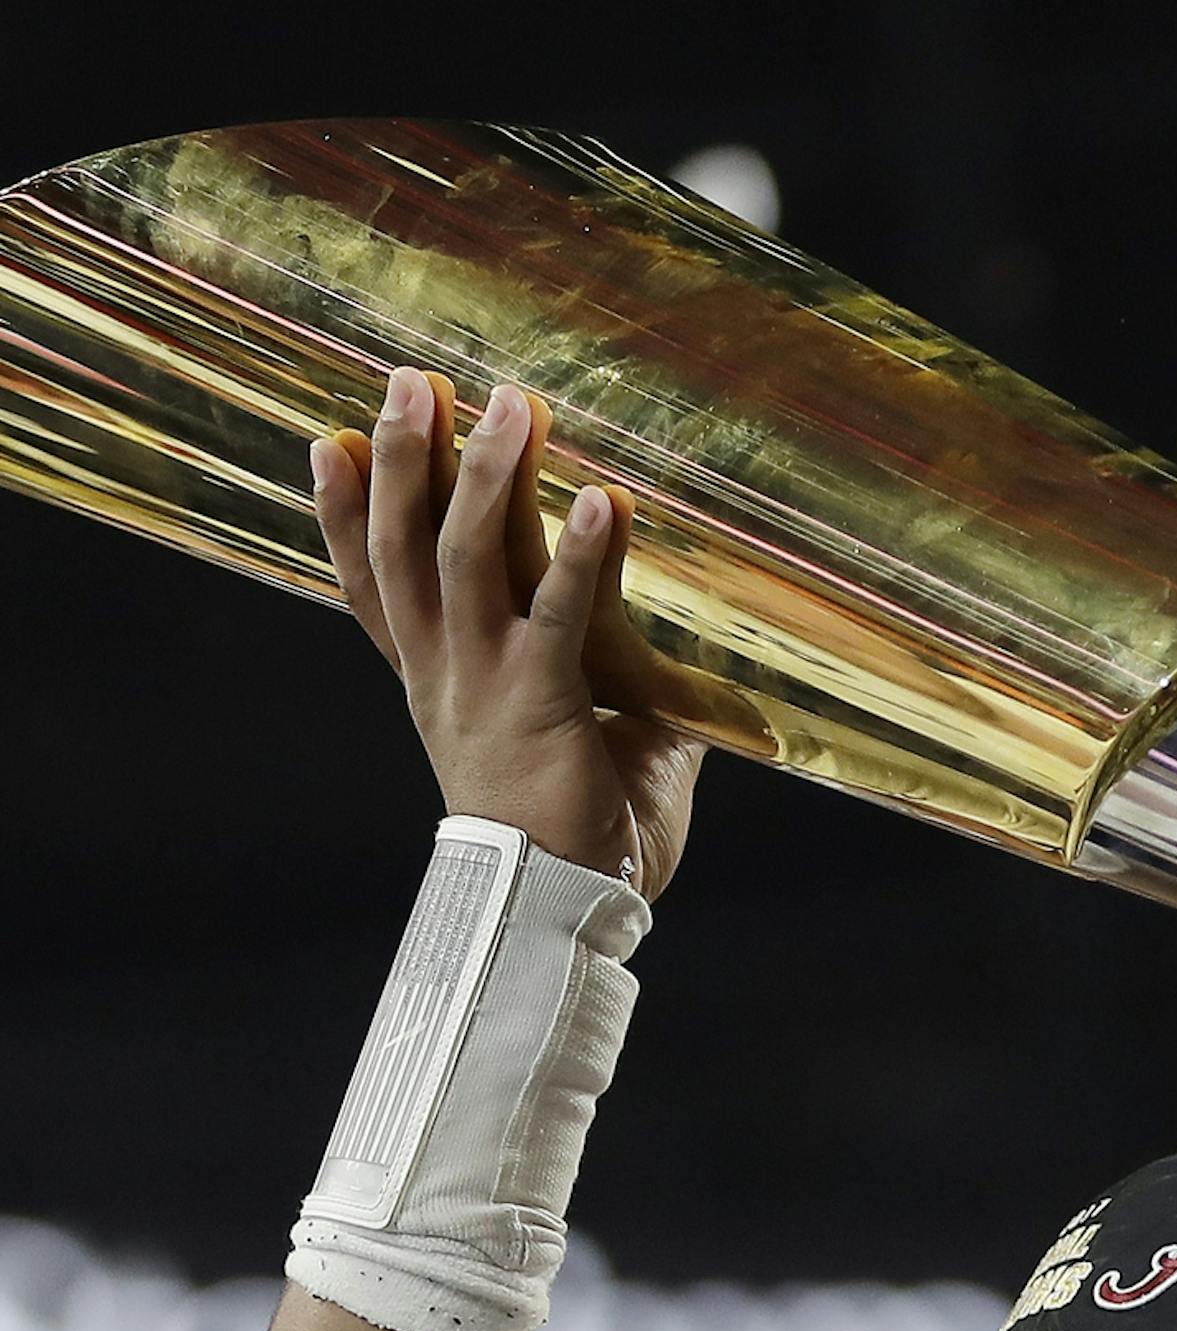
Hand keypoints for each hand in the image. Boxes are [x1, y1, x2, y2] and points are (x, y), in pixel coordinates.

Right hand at [312, 366, 704, 898]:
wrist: (567, 913)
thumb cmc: (581, 839)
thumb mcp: (584, 741)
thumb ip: (608, 683)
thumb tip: (664, 653)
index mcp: (438, 687)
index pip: (375, 588)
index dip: (341, 516)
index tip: (322, 440)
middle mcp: (447, 677)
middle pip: (404, 550)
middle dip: (402, 460)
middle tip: (409, 380)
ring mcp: (489, 687)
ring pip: (467, 560)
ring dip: (488, 476)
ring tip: (511, 404)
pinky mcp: (546, 704)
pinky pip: (563, 617)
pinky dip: (584, 556)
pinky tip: (602, 499)